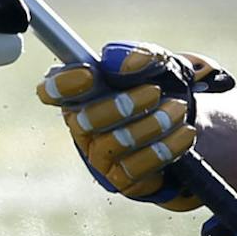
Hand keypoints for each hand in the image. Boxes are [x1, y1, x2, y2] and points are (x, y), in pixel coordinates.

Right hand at [38, 43, 232, 211]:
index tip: (92, 74)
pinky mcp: (122, 180)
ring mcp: (100, 156)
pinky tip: (184, 133)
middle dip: (124, 105)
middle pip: (86, 119)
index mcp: (80, 91)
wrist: (183, 121)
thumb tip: (129, 62)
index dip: (64, 84)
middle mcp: (82, 126)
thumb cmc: (157, 84)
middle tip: (155, 91)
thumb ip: (138, 55)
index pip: (52, 90)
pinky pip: (137, 168)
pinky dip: (165, 148)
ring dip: (152, 125)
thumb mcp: (154, 63)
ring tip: (178, 109)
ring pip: (114, 144)